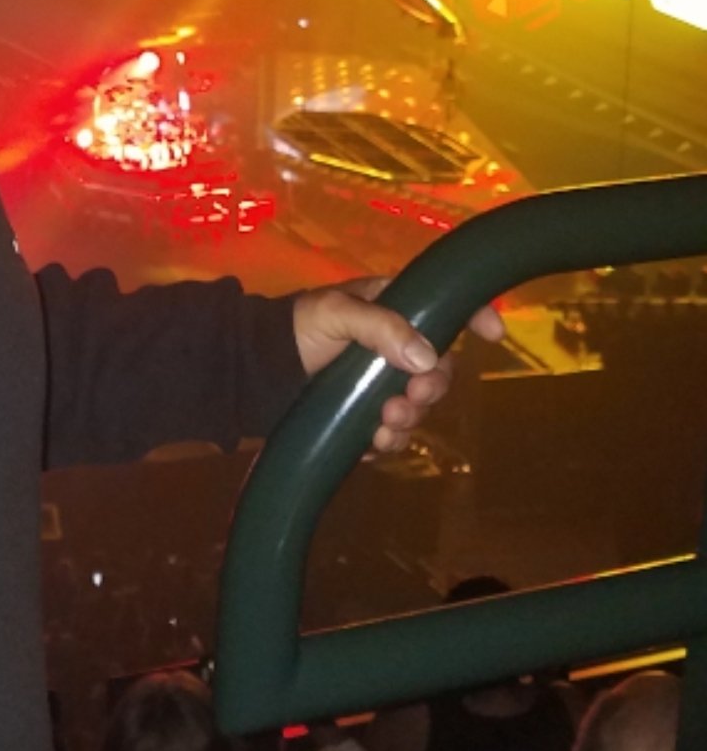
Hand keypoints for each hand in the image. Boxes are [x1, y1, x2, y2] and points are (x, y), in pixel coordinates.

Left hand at [291, 277, 503, 453]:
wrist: (255, 369)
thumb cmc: (296, 327)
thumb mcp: (335, 312)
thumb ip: (381, 327)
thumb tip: (427, 358)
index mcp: (392, 310)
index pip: (444, 309)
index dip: (474, 316)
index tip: (494, 333)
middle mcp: (394, 347)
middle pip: (439, 369)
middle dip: (432, 387)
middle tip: (410, 395)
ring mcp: (381, 384)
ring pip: (419, 405)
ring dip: (410, 417)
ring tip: (383, 422)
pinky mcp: (365, 417)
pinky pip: (393, 434)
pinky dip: (389, 441)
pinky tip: (372, 441)